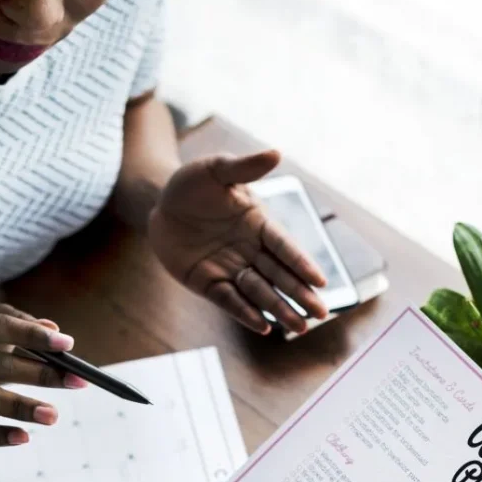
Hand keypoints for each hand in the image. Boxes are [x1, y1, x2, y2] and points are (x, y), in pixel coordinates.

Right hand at [0, 302, 88, 446]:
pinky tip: (23, 438)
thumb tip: (54, 330)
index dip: (35, 336)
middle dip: (46, 374)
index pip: (4, 328)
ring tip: (54, 416)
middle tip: (80, 381)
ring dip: (26, 408)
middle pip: (8, 366)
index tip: (67, 344)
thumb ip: (13, 319)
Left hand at [149, 151, 326, 335]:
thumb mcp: (216, 170)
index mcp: (258, 224)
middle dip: (299, 294)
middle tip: (321, 314)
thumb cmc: (192, 183)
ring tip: (299, 328)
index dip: (302, 264)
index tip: (321, 281)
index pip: (285, 247)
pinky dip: (245, 314)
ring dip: (279, 309)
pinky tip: (263, 327)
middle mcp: (250, 250)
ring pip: (259, 293)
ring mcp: (230, 269)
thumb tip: (276, 153)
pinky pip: (229, 301)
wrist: (159, 204)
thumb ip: (245, 167)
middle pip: (279, 275)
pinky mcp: (208, 283)